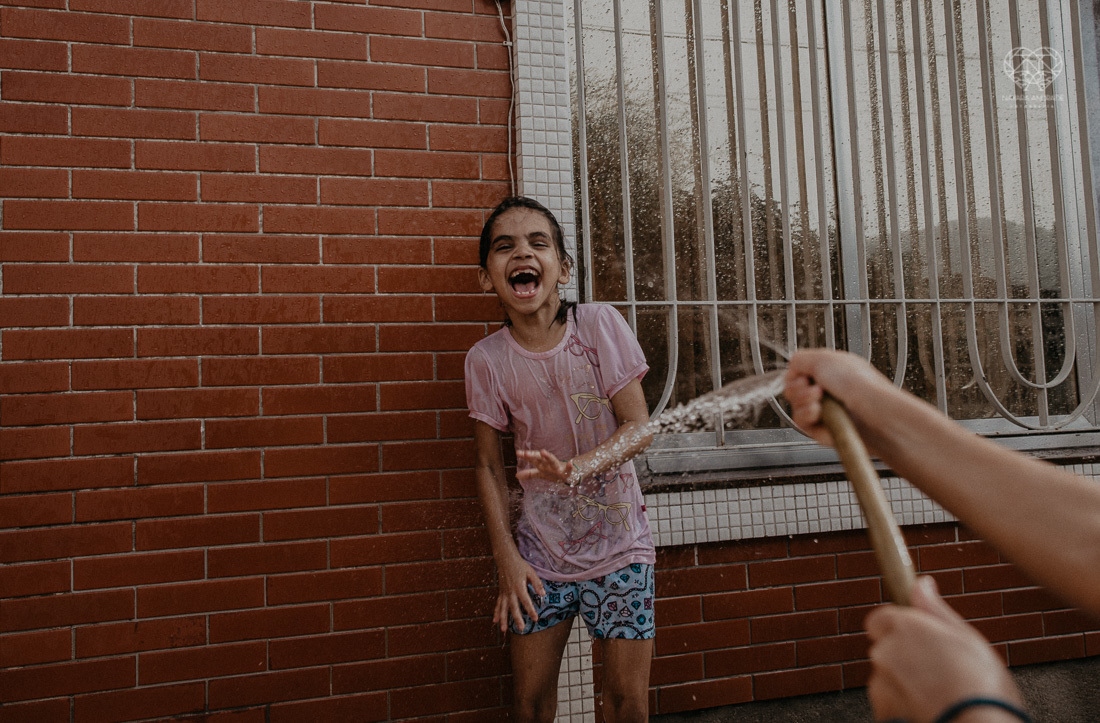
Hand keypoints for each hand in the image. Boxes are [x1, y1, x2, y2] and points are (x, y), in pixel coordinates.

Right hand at [493, 551, 545, 632]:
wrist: (506, 559)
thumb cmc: (520, 566)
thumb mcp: (531, 572)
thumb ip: (537, 583)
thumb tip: (543, 594)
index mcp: (519, 586)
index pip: (526, 601)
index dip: (531, 610)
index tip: (535, 618)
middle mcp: (510, 592)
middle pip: (514, 607)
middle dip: (517, 619)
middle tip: (521, 629)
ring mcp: (504, 593)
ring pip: (503, 608)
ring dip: (503, 619)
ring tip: (504, 630)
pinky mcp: (501, 593)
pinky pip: (498, 604)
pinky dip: (496, 613)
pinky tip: (494, 621)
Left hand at [516, 449, 576, 485]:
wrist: (567, 474)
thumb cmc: (552, 472)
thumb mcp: (540, 473)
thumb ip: (529, 473)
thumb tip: (516, 475)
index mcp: (542, 464)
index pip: (532, 458)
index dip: (526, 456)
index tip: (518, 453)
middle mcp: (548, 464)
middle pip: (540, 458)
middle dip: (533, 456)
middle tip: (526, 454)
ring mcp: (557, 467)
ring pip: (552, 461)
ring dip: (548, 457)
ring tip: (543, 452)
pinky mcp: (566, 472)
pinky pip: (568, 470)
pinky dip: (569, 467)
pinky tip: (570, 463)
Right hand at [784, 349, 891, 446]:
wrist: (871, 410)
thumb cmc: (858, 383)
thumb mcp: (823, 358)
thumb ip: (799, 359)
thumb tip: (791, 366)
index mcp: (829, 371)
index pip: (798, 374)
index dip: (795, 375)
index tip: (803, 375)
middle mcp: (826, 391)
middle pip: (793, 390)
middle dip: (799, 388)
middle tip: (815, 388)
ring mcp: (824, 410)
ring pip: (795, 406)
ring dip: (803, 401)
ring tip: (820, 399)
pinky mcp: (821, 429)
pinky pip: (800, 422)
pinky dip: (806, 415)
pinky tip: (819, 412)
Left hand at [865, 576, 1023, 722]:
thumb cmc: (980, 684)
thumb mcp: (965, 636)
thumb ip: (934, 608)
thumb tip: (922, 583)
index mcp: (905, 627)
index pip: (881, 618)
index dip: (898, 627)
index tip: (919, 638)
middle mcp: (885, 651)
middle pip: (886, 648)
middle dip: (905, 656)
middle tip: (939, 669)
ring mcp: (880, 681)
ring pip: (887, 675)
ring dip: (905, 680)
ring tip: (940, 692)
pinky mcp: (882, 708)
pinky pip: (889, 699)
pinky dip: (904, 702)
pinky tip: (931, 706)